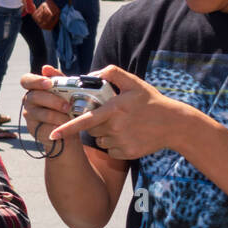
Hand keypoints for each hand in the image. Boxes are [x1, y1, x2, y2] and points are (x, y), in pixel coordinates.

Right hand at [19, 66, 70, 145]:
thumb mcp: (65, 91)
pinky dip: (56, 128)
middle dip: (54, 101)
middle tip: (67, 106)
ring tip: (70, 119)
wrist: (68, 129)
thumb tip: (46, 68)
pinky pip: (45, 128)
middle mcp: (28, 101)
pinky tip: (64, 128)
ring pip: (42, 114)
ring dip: (59, 116)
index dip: (36, 80)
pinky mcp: (33, 129)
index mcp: (34, 88)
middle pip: (35, 97)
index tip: (49, 83)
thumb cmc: (65, 106)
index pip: (26, 80)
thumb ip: (58, 79)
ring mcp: (29, 116)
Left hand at [48, 65, 193, 160]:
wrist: (174, 124)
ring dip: (105, 133)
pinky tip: (129, 135)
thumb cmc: (152, 102)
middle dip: (95, 122)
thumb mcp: (134, 83)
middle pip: (91, 128)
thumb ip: (112, 73)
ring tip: (123, 125)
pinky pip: (110, 149)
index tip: (53, 135)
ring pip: (100, 139)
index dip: (67, 128)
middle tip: (112, 115)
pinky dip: (115, 144)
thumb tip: (92, 74)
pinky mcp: (126, 153)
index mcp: (114, 109)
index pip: (85, 120)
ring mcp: (121, 142)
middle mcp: (115, 127)